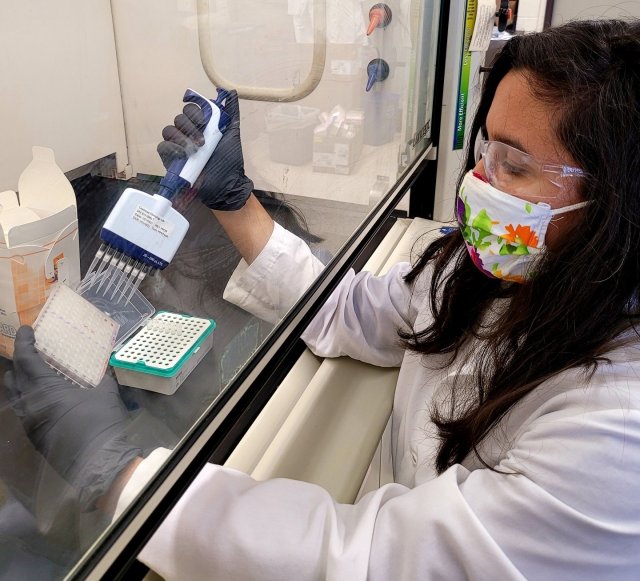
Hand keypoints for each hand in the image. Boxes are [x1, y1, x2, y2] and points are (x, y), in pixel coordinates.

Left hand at [5, 327, 141, 509]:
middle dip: (18, 363)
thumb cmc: (102, 420)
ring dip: (21, 382)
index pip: (27, 359)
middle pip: (13, 377)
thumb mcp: (106, 392)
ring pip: (16, 397)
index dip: (24, 342)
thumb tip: (105, 365)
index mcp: (45, 389)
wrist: (99, 460)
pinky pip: (25, 412)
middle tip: (31, 352)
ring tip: (35, 375)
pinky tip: (46, 399)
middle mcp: (30, 405)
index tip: (26, 330)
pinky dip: (30, 399)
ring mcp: (30, 423)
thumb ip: (102, 375)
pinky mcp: (36, 437)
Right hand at [158, 89, 253, 210]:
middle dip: (190, 126)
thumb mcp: (232, 134)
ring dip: (181, 136)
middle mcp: (188, 134)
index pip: (190, 109)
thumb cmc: (229, 161)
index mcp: (200, 126)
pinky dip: (171, 147)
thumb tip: (230, 92)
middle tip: (202, 140)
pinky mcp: (170, 160)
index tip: (204, 121)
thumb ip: (231, 113)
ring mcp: (178, 146)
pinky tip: (183, 154)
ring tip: (195, 149)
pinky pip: (163, 146)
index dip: (195, 111)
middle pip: (179, 118)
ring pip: (169, 130)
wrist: (225, 185)